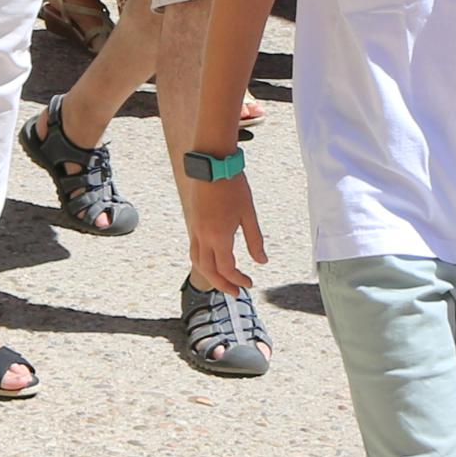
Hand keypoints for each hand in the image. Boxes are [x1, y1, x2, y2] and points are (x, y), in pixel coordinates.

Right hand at [181, 171, 266, 293]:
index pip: (226, 269)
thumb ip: (255, 240)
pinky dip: (203, 261)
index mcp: (219, 236)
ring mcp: (195, 229)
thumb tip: (262, 261)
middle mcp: (203, 236)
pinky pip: (194, 249)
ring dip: (210, 275)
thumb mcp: (249, 214)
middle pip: (208, 271)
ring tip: (223, 281)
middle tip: (236, 292)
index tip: (249, 283)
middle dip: (222, 285)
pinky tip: (213, 261)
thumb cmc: (233, 186)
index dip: (238, 280)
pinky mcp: (193, 222)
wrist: (212, 164)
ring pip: (197, 261)